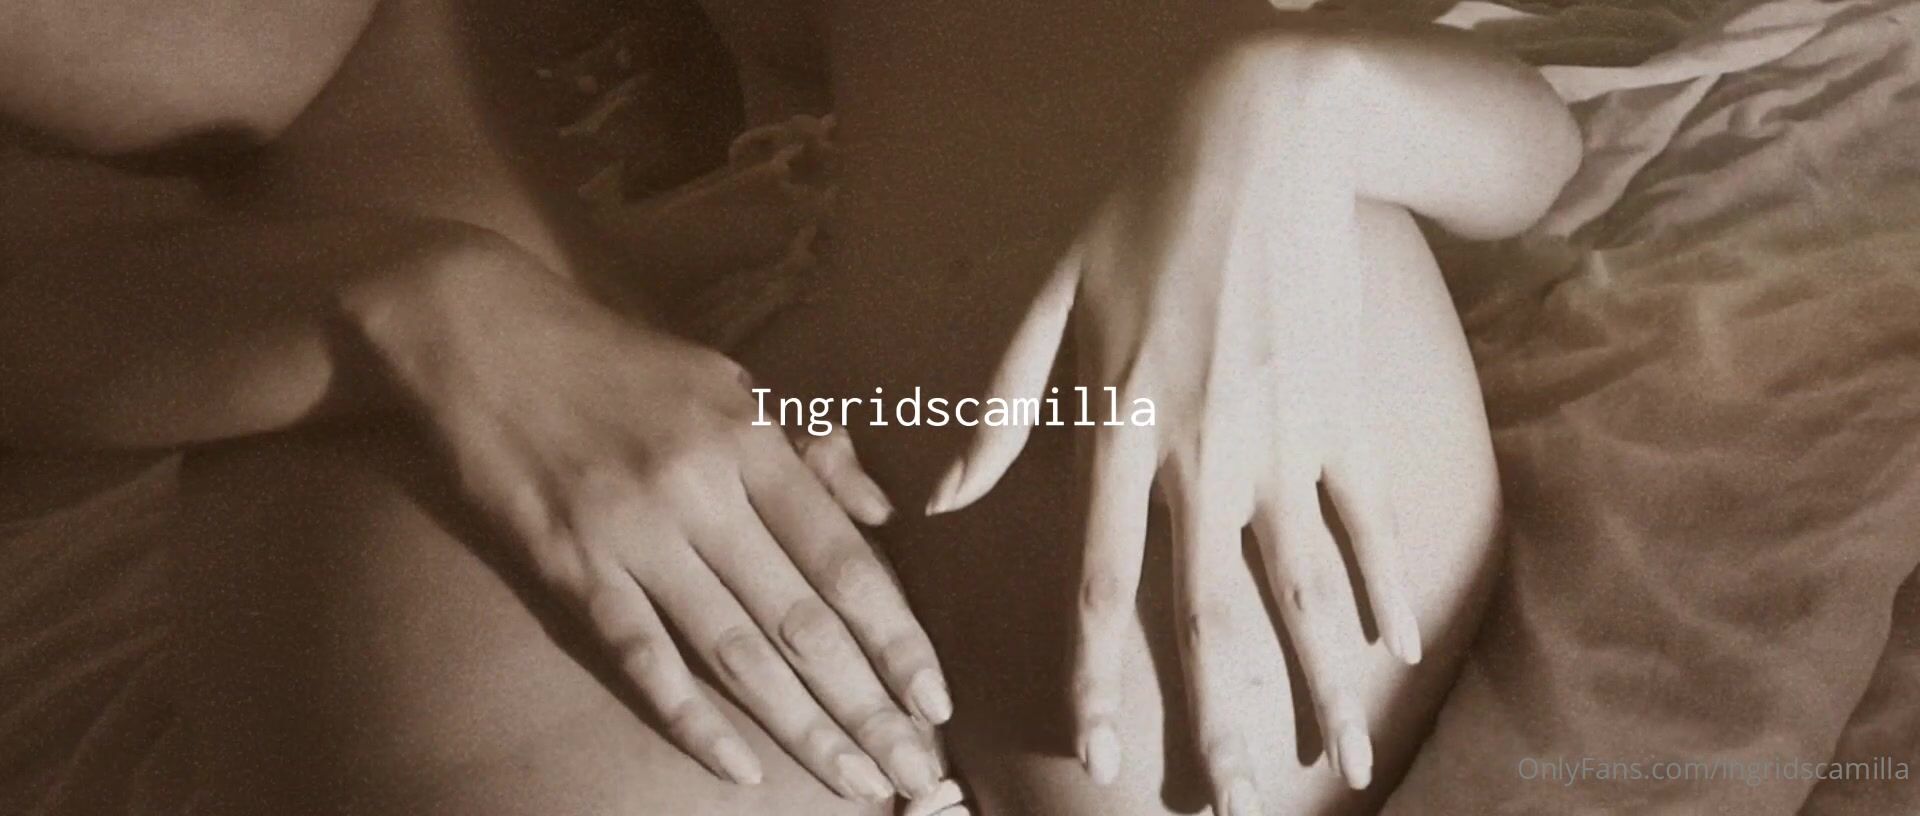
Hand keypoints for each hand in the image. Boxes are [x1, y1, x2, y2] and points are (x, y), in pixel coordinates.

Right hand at [351, 242, 950, 802]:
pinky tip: (741, 770)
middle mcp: (701, 492)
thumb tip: (881, 511)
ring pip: (735, 652)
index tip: (935, 700)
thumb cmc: (617, 357)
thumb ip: (807, 448)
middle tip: (914, 773)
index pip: (844, 560)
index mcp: (751, 440)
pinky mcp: (569, 566)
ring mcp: (632, 535)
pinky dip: (692, 721)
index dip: (896, 638)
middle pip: (802, 620)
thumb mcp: (727, 379)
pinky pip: (641, 657)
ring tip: (857, 783)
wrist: (481, 329)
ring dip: (802, 728)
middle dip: (866, 706)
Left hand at [922, 45, 1418, 811]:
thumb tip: (938, 502)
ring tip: (1341, 763)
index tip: (1103, 761)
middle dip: (1223, 723)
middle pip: (1208, 616)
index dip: (1097, 680)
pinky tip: (1393, 650)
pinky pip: (1364, 517)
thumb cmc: (1138, 216)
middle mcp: (1204, 455)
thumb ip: (995, 410)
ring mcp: (1284, 438)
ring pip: (1302, 586)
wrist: (1263, 136)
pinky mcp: (1342, 411)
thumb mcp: (1045, 299)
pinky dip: (1381, 586)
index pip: (1098, 586)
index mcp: (1117, 433)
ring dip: (1321, 683)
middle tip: (1235, 806)